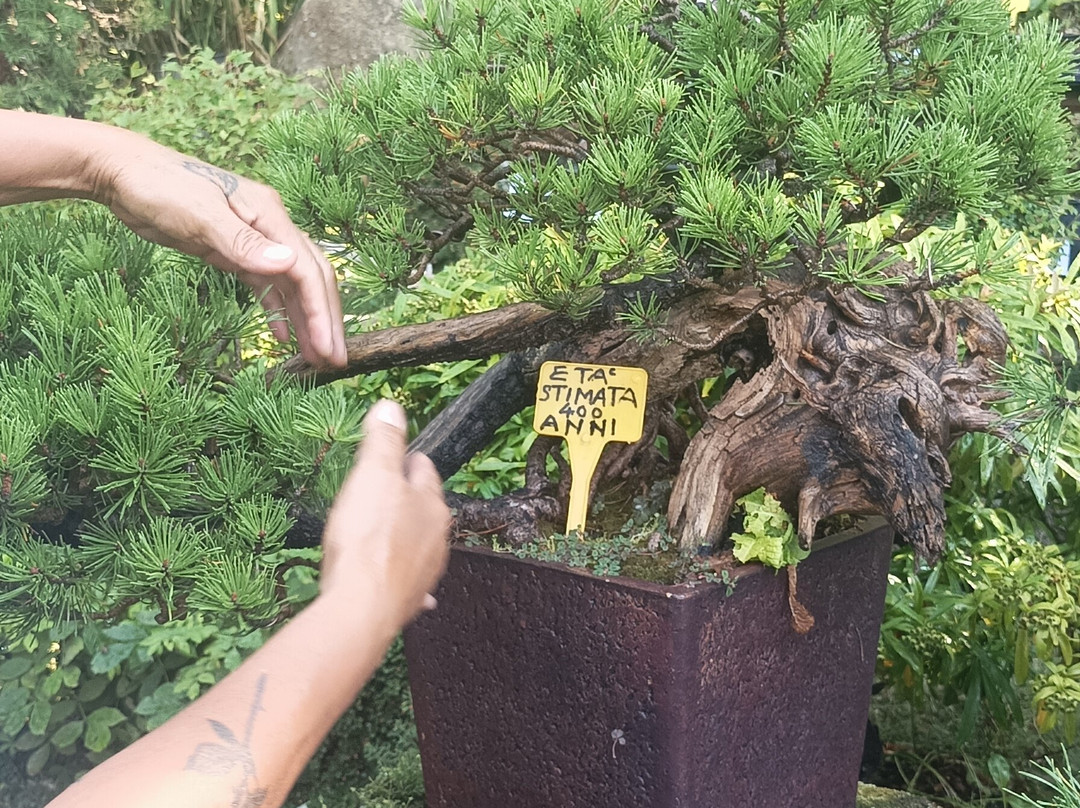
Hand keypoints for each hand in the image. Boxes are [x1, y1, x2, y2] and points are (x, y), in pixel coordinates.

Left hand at [92, 133, 345, 366]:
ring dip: (305, 319)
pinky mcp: (233, 250)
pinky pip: (267, 285)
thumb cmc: (158, 187)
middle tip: (335, 361)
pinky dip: (278, 309)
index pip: (307, 269)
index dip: (321, 312)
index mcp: (269, 215)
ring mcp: (253, 239)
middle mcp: (269, 227)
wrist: (122, 171)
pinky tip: (282, 335)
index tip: (328, 349)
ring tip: (314, 357)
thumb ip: (242, 243)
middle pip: (310, 278)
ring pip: (291, 284)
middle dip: (325, 320)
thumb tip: (287, 264)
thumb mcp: (199, 215)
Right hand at [320, 400, 450, 626]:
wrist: (363, 605)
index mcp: (432, 504)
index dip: (406, 460)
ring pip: (417, 544)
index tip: (392, 458)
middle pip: (422, 508)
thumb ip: (384, 441)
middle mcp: (437, 537)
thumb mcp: (373, 475)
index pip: (424, 470)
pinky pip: (407, 581)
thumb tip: (391, 407)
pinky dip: (399, 576)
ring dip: (404, 537)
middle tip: (380, 493)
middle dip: (405, 499)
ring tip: (382, 532)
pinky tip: (391, 579)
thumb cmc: (368, 537)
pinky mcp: (408, 598)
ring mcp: (425, 570)